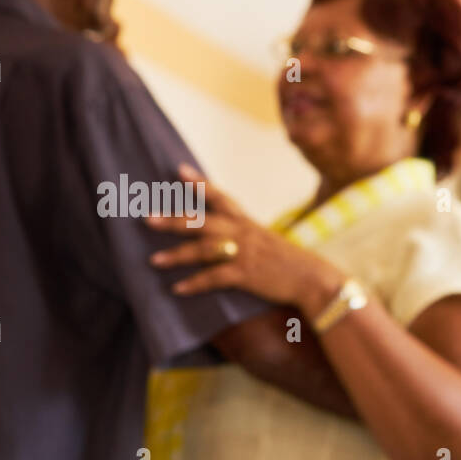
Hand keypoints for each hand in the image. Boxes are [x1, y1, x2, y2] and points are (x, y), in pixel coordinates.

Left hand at [148, 165, 344, 312]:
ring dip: (176, 255)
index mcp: (248, 223)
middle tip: (148, 217)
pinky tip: (177, 289)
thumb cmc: (289, 261)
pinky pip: (214, 278)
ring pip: (203, 250)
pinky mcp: (246, 275)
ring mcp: (244, 253)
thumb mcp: (267, 240)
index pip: (221, 197)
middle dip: (174, 219)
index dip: (200, 184)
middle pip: (202, 221)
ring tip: (153, 259)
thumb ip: (244, 234)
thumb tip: (223, 233)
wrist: (312, 278)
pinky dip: (194, 284)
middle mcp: (243, 233)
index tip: (180, 170)